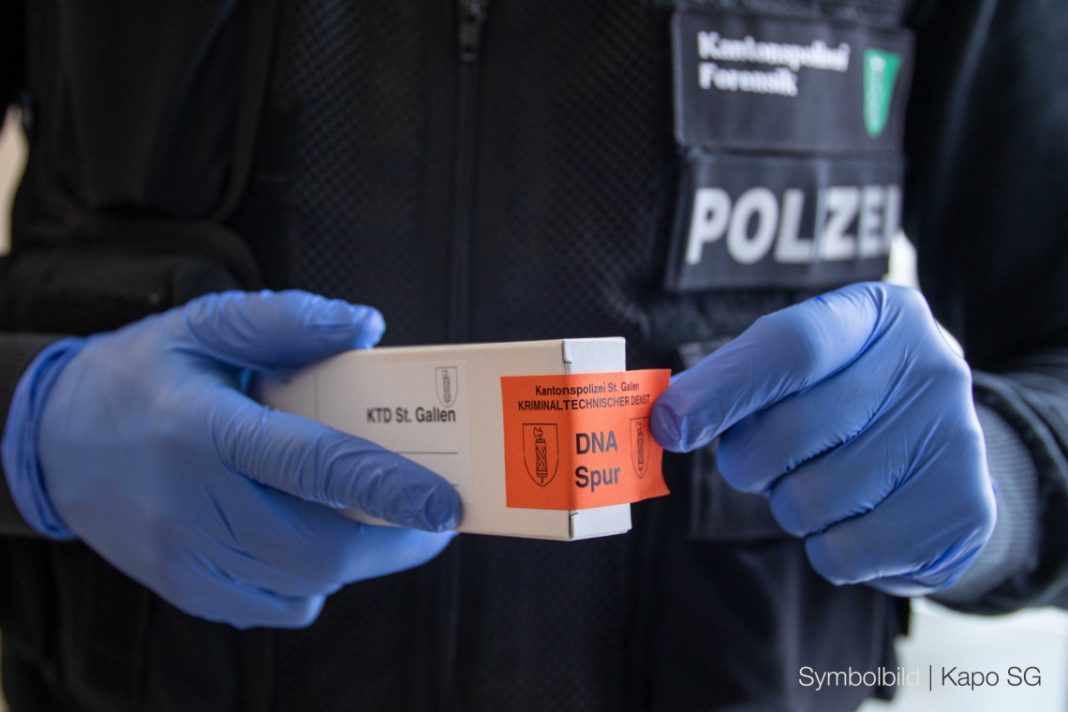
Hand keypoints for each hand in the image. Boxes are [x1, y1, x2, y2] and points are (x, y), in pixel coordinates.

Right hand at [11, 290, 460, 627]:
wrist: (51, 441)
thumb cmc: (140, 376)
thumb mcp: (204, 326)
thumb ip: (287, 321)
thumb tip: (367, 326)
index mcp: (206, 431)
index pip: (313, 467)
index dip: (388, 488)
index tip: (445, 503)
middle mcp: (195, 505)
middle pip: (321, 547)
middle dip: (393, 539)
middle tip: (430, 515)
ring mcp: (188, 558)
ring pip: (306, 582)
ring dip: (358, 556)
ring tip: (375, 517)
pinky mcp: (187, 589)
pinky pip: (277, 606)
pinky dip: (314, 578)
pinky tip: (310, 536)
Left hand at [651, 282, 995, 595]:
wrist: (940, 452)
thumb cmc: (843, 398)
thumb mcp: (800, 366)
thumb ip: (734, 380)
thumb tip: (665, 420)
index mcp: (878, 314)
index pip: (790, 347)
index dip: (721, 390)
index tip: (668, 424)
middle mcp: (929, 366)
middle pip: (789, 433)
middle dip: (750, 462)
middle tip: (764, 460)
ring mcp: (955, 438)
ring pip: (809, 501)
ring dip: (790, 504)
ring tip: (823, 480)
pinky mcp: (964, 511)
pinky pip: (843, 553)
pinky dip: (827, 546)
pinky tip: (854, 518)